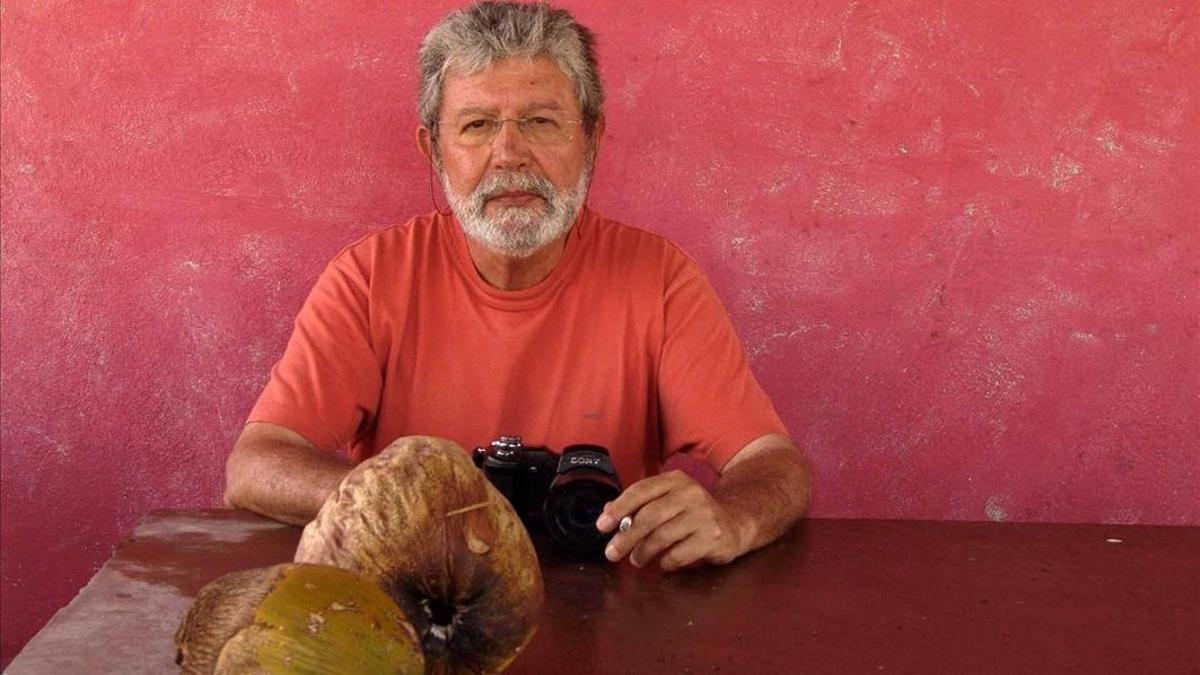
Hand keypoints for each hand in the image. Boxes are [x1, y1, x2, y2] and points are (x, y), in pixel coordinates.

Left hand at [595, 470, 744, 570]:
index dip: (618, 508)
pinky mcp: (713, 537)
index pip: (640, 491)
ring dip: (643, 552)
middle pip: (649, 516)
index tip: (602, 526)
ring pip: (662, 536)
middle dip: (626, 537)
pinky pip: (679, 553)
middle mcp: (691, 493)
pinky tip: (663, 562)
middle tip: (611, 553)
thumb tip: (607, 513)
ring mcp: (704, 515)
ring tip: (636, 560)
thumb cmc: (693, 513)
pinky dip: (666, 561)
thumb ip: (640, 504)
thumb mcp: (669, 501)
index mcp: (675, 480)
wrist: (736, 522)